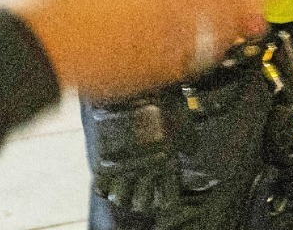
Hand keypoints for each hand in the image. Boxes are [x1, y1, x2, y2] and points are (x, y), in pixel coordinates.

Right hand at [12, 0, 277, 100]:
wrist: (32, 48)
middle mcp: (168, 14)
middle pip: (223, 4)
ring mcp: (159, 45)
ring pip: (210, 35)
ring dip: (236, 25)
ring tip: (255, 22)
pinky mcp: (144, 71)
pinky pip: (185, 62)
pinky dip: (204, 53)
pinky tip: (210, 49)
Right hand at [90, 100, 217, 214]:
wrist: (134, 90)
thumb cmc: (164, 103)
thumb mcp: (183, 123)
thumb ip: (189, 142)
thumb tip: (190, 153)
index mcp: (165, 163)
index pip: (166, 197)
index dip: (166, 197)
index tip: (165, 193)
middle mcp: (143, 170)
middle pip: (142, 203)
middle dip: (144, 200)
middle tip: (144, 192)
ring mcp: (121, 168)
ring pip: (121, 199)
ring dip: (124, 196)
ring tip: (126, 189)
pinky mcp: (102, 162)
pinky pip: (101, 188)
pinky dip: (105, 189)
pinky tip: (110, 183)